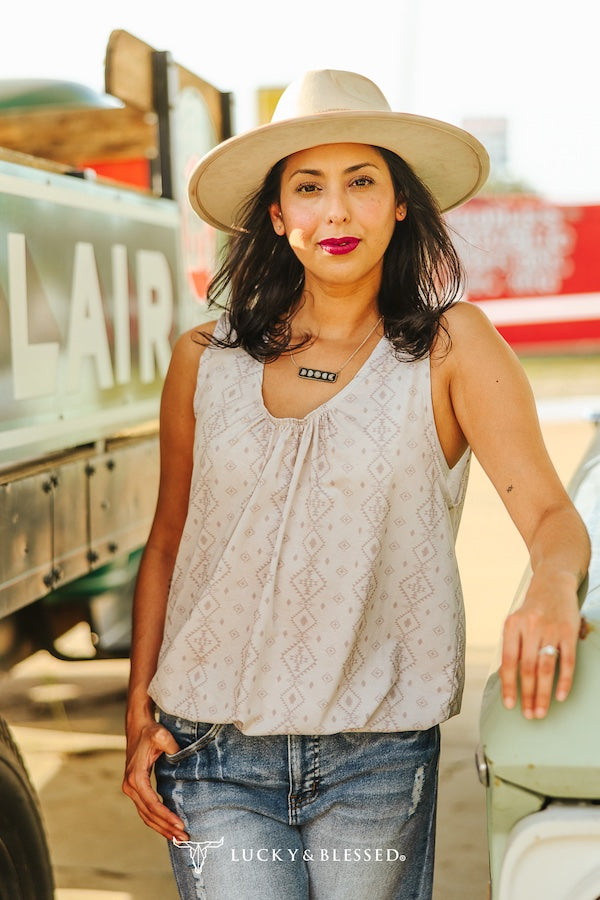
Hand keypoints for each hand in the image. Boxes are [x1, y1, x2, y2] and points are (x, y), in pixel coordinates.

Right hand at [122, 717, 188, 839]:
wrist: (138, 726)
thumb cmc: (150, 730)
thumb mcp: (161, 734)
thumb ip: (170, 745)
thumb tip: (178, 756)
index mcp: (136, 777)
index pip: (152, 804)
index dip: (166, 816)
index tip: (181, 825)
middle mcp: (130, 786)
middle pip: (149, 815)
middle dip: (166, 828)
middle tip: (184, 839)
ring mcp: (132, 789)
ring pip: (146, 816)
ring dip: (162, 828)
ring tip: (178, 839)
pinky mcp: (136, 789)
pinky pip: (146, 810)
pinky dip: (157, 821)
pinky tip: (169, 827)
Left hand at [500, 571, 580, 718]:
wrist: (553, 583)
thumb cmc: (532, 610)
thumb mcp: (516, 623)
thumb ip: (513, 647)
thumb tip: (508, 680)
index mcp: (511, 625)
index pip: (508, 661)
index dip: (509, 685)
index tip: (510, 705)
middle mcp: (529, 627)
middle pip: (527, 668)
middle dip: (527, 695)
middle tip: (529, 715)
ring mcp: (550, 629)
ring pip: (546, 667)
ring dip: (543, 693)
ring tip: (541, 711)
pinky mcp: (569, 631)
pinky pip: (567, 660)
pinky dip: (564, 681)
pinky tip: (560, 696)